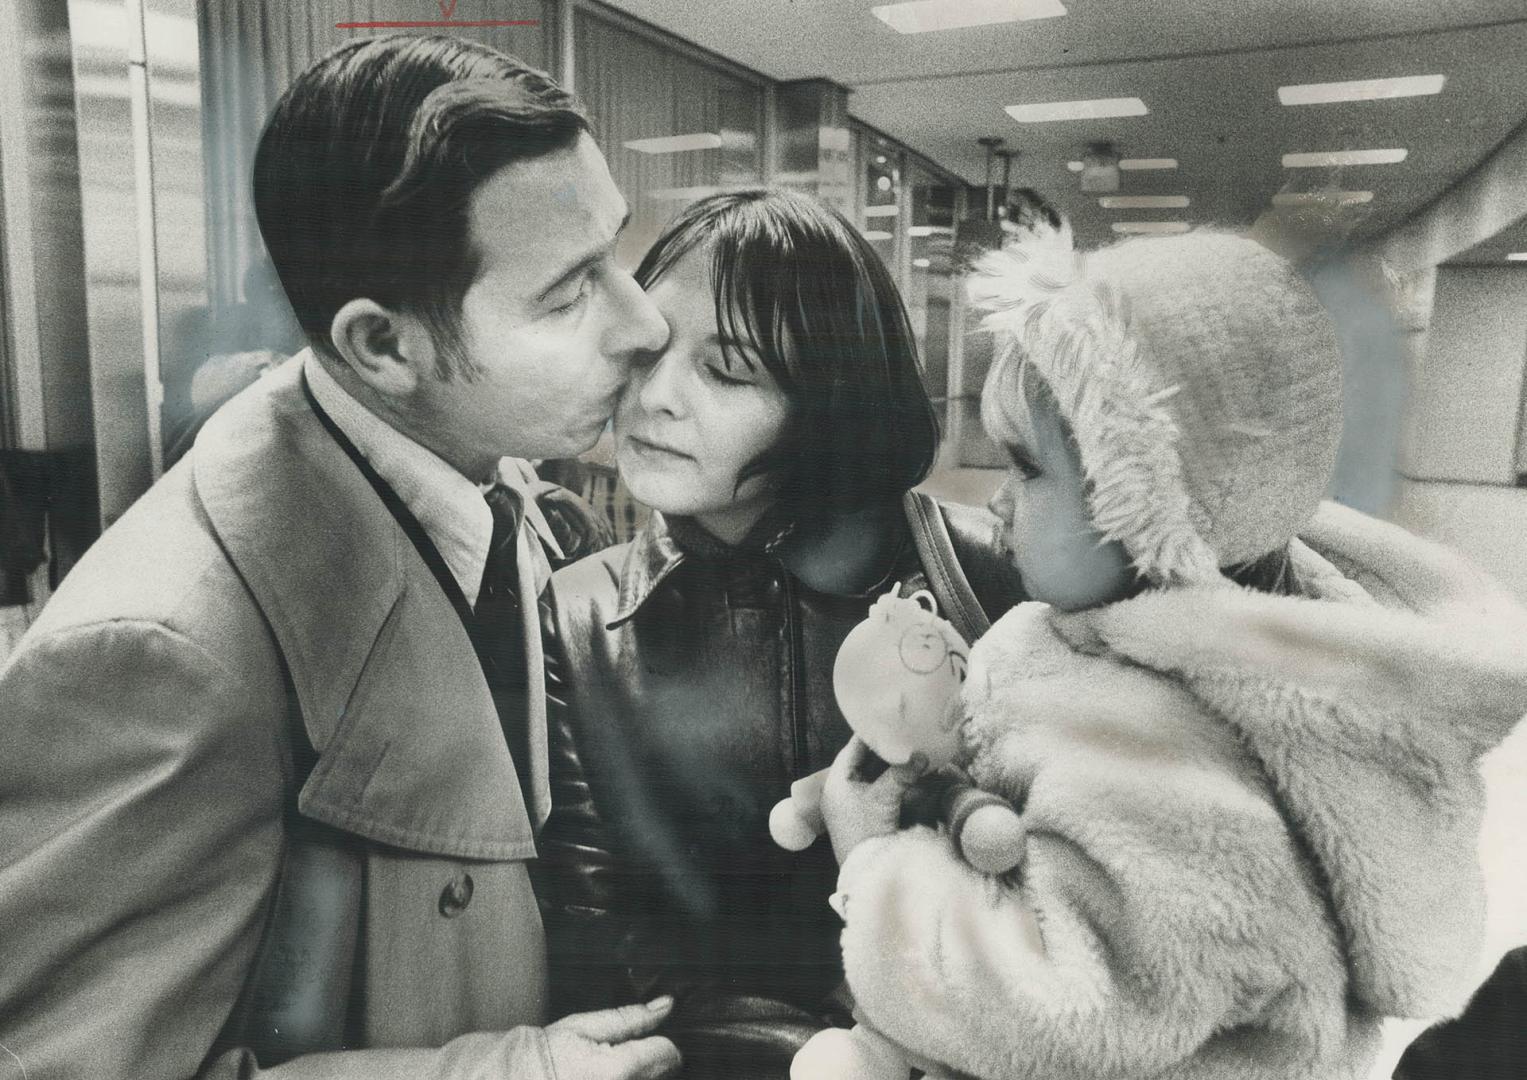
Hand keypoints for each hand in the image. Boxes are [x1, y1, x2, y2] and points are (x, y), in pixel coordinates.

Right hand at [543, 997, 681, 1078]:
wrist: (517, 1079)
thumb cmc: (546, 1054)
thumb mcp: (585, 1025)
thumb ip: (630, 1018)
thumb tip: (665, 1006)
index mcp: (618, 1070)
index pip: (669, 1053)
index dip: (661, 1040)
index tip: (647, 1037)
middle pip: (666, 1074)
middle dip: (652, 1059)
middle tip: (622, 1053)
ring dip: (643, 1073)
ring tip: (610, 1068)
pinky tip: (607, 1077)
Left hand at [821, 736, 928, 864]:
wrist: (864, 871)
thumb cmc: (866, 831)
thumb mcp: (884, 799)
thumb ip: (902, 774)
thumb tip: (922, 755)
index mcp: (836, 779)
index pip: (854, 747)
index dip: (872, 734)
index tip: (891, 721)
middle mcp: (839, 788)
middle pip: (862, 759)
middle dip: (884, 750)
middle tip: (905, 735)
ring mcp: (849, 801)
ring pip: (870, 774)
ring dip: (887, 765)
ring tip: (908, 750)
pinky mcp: (860, 813)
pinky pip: (874, 788)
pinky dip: (888, 780)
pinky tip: (904, 773)